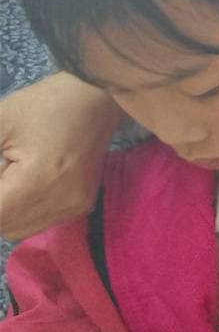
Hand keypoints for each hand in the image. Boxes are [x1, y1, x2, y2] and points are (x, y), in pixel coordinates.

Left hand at [0, 72, 121, 240]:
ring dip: (2, 211)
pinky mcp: (80, 206)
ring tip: (5, 179)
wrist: (95, 101)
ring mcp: (73, 207)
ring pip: (18, 230)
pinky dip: (20, 212)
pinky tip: (18, 186)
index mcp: (39, 181)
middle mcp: (61, 202)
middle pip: (3, 226)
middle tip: (0, 169)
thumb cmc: (44, 105)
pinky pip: (39, 223)